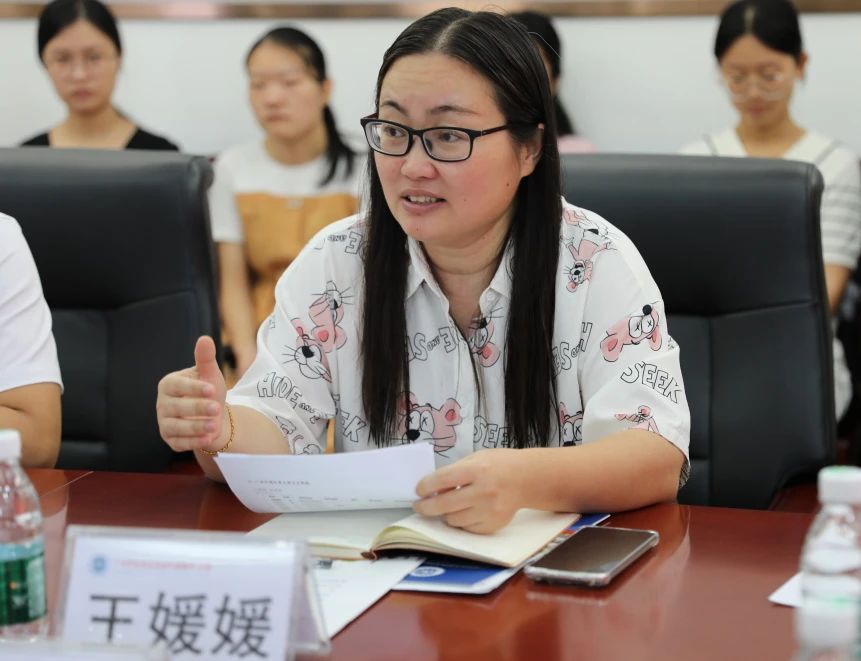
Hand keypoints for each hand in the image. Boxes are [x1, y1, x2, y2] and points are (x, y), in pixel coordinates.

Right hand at [156, 336, 226, 452]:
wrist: (213, 415)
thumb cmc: (208, 391)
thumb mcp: (209, 374)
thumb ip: (205, 359)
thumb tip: (205, 339)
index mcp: (169, 384)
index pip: (177, 386)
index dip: (193, 388)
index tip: (211, 388)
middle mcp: (162, 404)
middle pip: (176, 407)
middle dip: (197, 408)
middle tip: (216, 408)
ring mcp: (164, 423)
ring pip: (177, 426)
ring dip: (196, 427)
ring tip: (214, 425)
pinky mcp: (171, 439)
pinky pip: (180, 442)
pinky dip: (194, 442)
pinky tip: (209, 438)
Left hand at [413, 449, 526, 533]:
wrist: (527, 479)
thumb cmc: (499, 465)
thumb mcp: (477, 458)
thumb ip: (455, 472)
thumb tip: (433, 489)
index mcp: (478, 470)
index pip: (443, 480)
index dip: (426, 487)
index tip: (418, 490)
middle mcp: (483, 491)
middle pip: (445, 505)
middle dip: (426, 507)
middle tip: (419, 506)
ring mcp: (489, 511)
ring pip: (454, 520)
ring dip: (446, 513)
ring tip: (450, 505)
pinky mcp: (493, 525)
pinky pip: (467, 528)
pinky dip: (462, 521)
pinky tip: (466, 511)